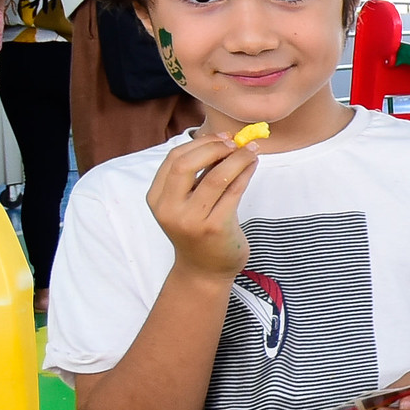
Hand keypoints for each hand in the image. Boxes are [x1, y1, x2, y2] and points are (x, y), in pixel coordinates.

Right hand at [146, 133, 257, 279]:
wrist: (204, 271)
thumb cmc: (198, 230)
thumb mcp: (187, 203)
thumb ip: (196, 176)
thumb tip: (223, 141)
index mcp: (157, 198)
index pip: (173, 159)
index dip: (199, 143)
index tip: (222, 138)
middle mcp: (169, 209)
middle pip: (186, 164)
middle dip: (214, 148)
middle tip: (236, 143)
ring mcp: (191, 220)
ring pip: (215, 177)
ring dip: (237, 159)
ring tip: (252, 150)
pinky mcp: (215, 228)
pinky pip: (233, 192)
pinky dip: (245, 174)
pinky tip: (253, 166)